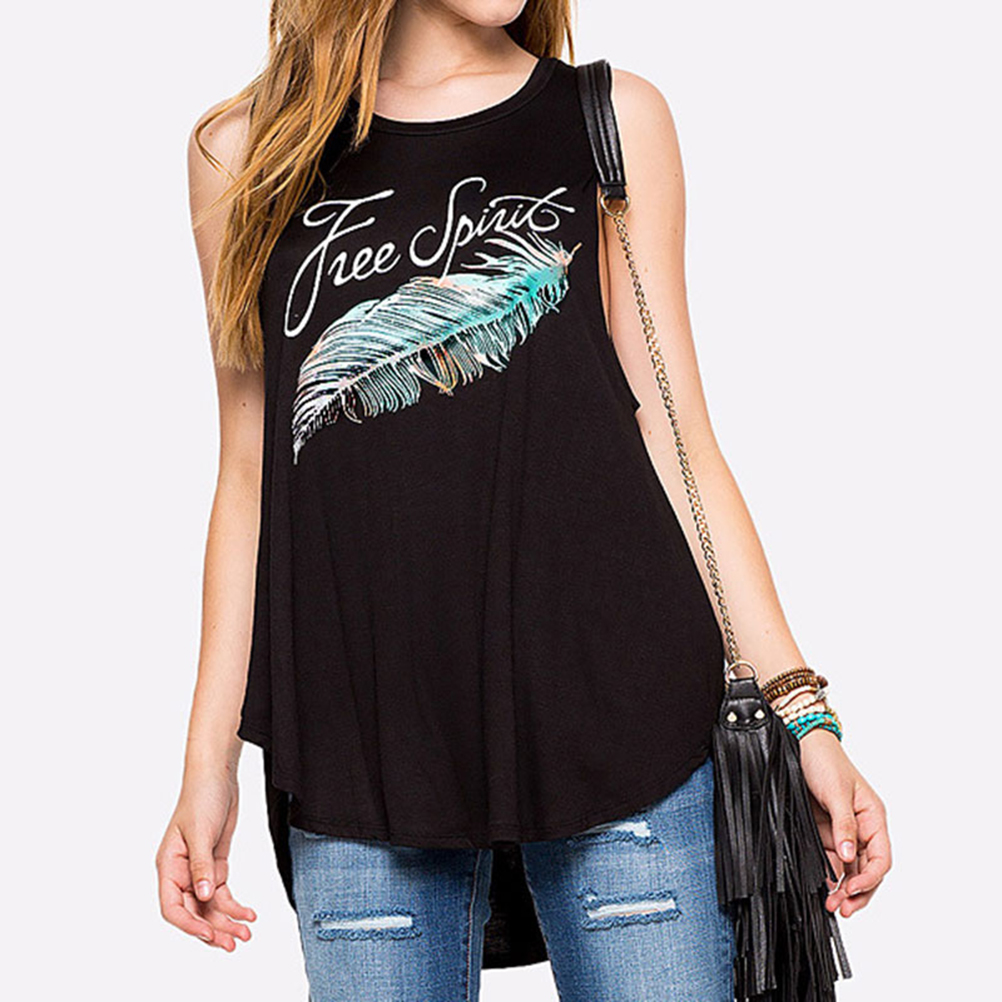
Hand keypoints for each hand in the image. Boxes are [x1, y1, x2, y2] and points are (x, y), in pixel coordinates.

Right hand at [156, 767, 255, 950]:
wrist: (218, 776)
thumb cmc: (201, 797)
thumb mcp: (200, 831)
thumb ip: (201, 865)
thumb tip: (202, 895)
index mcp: (168, 866)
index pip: (172, 906)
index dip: (189, 925)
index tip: (209, 934)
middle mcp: (181, 872)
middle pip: (193, 911)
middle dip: (212, 929)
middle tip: (233, 943)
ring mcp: (199, 869)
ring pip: (209, 905)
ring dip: (226, 920)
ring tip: (246, 933)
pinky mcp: (215, 863)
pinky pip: (222, 892)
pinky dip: (234, 904)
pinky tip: (248, 913)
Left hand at [797, 729, 891, 916]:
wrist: (799, 743)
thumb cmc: (824, 761)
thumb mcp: (836, 792)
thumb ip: (844, 825)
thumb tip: (850, 855)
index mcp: (873, 818)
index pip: (881, 857)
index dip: (870, 878)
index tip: (851, 889)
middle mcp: (861, 828)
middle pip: (867, 870)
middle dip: (857, 892)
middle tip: (841, 908)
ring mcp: (842, 832)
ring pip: (849, 869)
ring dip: (841, 888)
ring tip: (830, 904)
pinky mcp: (823, 832)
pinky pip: (830, 859)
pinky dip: (827, 874)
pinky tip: (821, 885)